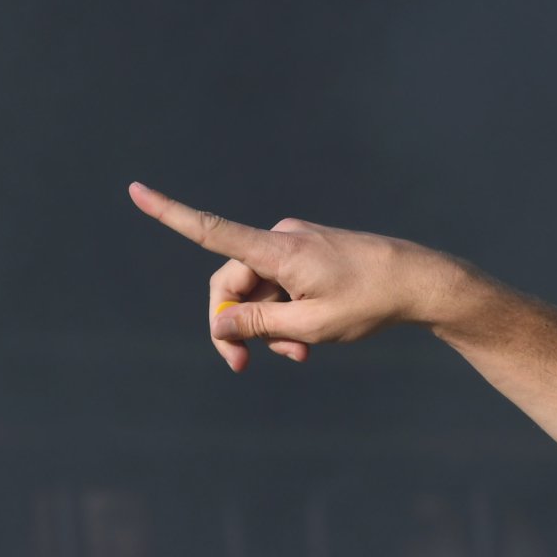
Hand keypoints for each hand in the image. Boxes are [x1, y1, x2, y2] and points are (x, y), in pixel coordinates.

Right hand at [128, 182, 461, 371]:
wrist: (420, 282)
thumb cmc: (369, 302)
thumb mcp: (310, 326)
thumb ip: (258, 324)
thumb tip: (218, 321)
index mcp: (276, 251)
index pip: (212, 231)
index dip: (170, 214)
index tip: (135, 190)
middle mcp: (281, 240)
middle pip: (232, 284)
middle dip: (236, 325)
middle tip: (242, 366)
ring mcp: (297, 246)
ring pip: (261, 292)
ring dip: (269, 326)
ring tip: (299, 356)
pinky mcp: (311, 255)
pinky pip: (283, 287)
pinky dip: (288, 314)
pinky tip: (309, 340)